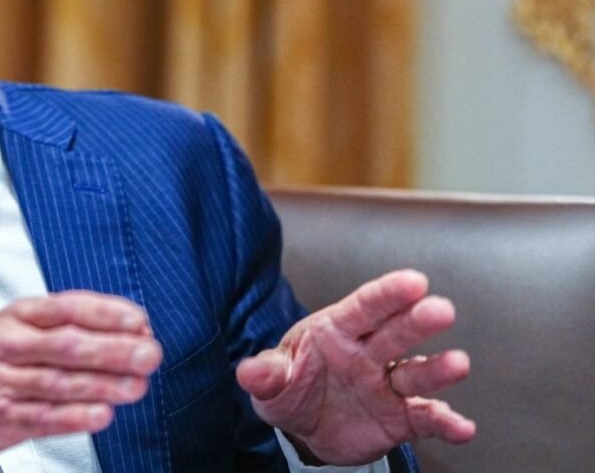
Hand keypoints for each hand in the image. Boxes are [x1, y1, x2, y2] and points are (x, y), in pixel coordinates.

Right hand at [0, 290, 161, 459]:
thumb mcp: (13, 326)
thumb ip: (63, 327)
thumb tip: (123, 330)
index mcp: (18, 316)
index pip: (67, 308)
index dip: (106, 313)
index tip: (139, 321)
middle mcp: (11, 345)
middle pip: (69, 345)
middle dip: (114, 350)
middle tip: (147, 355)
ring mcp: (5, 381)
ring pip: (61, 382)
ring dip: (104, 385)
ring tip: (136, 386)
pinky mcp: (2, 416)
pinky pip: (44, 417)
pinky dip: (75, 417)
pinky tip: (101, 415)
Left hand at [236, 270, 475, 464]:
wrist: (305, 430)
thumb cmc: (290, 388)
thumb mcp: (271, 382)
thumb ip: (265, 374)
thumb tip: (250, 371)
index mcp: (337, 331)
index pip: (363, 307)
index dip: (387, 293)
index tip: (413, 280)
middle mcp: (368, 353)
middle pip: (395, 333)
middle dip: (417, 321)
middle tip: (440, 309)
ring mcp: (387, 384)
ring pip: (416, 373)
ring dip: (437, 369)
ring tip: (458, 364)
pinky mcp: (400, 418)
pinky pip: (425, 418)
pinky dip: (445, 423)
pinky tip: (462, 428)